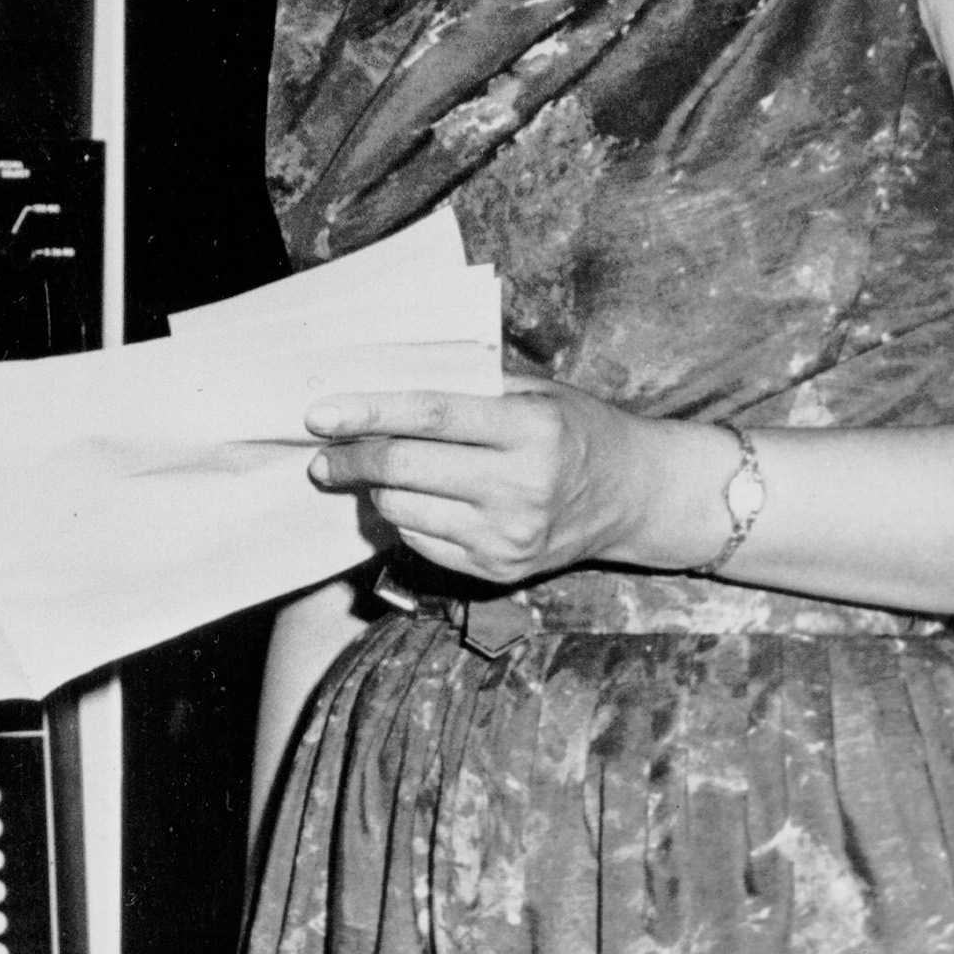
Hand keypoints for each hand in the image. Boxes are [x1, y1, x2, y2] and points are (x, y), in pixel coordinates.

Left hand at [304, 378, 647, 586]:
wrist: (633, 496)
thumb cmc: (576, 428)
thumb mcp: (535, 391)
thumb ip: (469, 387)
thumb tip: (383, 382)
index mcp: (530, 429)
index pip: (430, 416)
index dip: (368, 413)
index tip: (320, 414)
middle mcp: (521, 486)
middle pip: (407, 468)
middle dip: (351, 460)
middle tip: (322, 455)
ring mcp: (509, 536)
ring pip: (405, 510)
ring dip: (373, 490)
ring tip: (368, 473)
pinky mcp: (499, 571)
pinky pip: (422, 542)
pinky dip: (402, 518)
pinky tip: (407, 499)